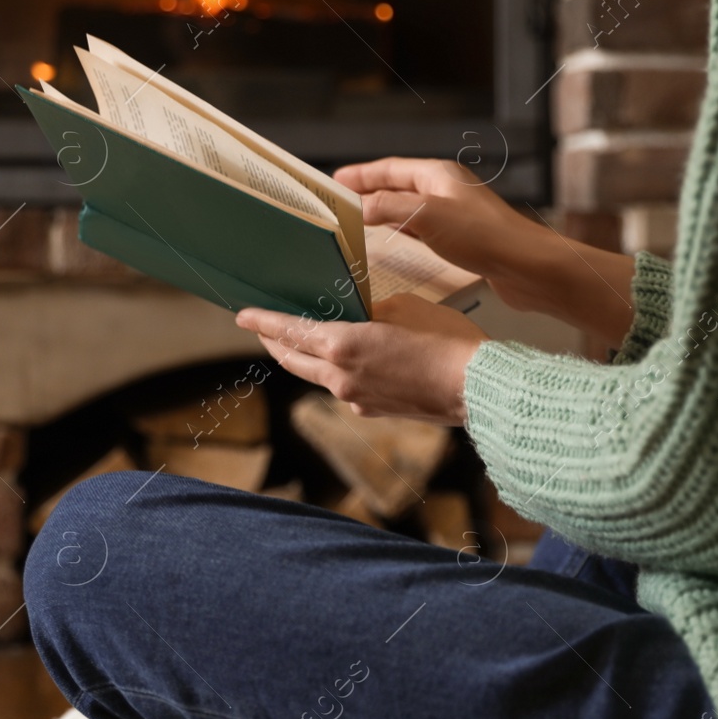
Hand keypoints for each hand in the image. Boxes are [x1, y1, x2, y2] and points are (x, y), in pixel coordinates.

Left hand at [235, 294, 486, 424]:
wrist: (475, 387)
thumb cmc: (445, 341)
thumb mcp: (402, 308)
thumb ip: (370, 312)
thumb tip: (360, 317)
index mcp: (342, 346)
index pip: (290, 331)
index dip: (262, 321)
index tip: (242, 315)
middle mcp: (340, 377)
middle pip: (293, 359)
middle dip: (274, 341)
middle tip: (261, 327)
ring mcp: (355, 398)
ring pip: (318, 375)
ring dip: (305, 358)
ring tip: (301, 340)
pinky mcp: (373, 410)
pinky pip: (345, 387)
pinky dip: (338, 372)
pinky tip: (349, 360)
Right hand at [334, 156, 537, 306]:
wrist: (528, 267)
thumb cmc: (484, 236)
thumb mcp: (426, 216)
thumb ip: (388, 208)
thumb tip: (358, 207)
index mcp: (439, 175)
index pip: (391, 169)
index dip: (361, 174)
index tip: (336, 180)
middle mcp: (447, 190)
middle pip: (399, 187)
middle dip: (370, 192)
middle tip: (342, 201)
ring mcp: (456, 214)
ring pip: (410, 209)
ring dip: (384, 212)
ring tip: (360, 220)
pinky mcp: (463, 239)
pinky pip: (423, 230)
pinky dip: (402, 232)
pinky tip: (394, 242)